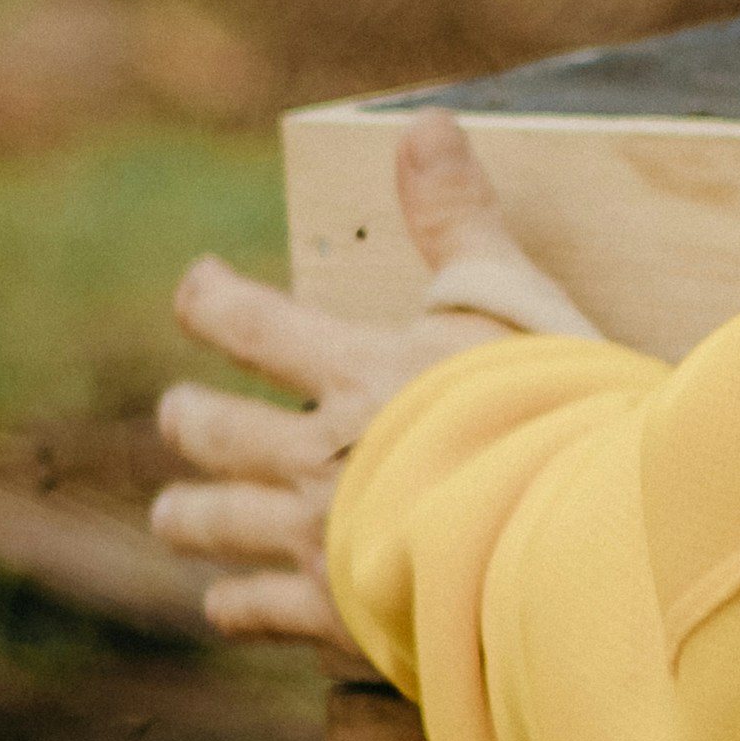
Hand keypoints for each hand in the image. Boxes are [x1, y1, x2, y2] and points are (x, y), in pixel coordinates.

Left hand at [151, 111, 596, 646]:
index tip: (197, 287)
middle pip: (211, 432)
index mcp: (353, 370)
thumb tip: (424, 126)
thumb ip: (460, 219)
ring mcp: (315, 538)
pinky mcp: (331, 614)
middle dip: (189, 419)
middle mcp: (314, 453)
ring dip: (190, 514)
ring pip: (211, 523)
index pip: (247, 321)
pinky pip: (254, 611)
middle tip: (179, 414)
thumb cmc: (550, 414)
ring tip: (176, 514)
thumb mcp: (510, 299)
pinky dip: (236, 604)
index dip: (210, 299)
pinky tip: (231, 606)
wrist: (562, 541)